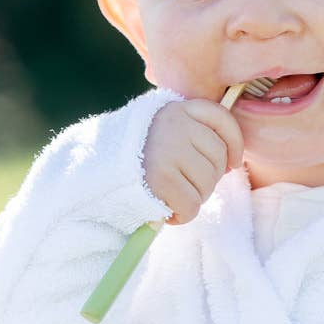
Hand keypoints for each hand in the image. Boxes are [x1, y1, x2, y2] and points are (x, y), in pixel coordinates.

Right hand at [143, 98, 245, 225]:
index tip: (230, 164)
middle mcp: (175, 124)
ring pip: (207, 184)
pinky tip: (165, 209)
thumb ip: (192, 136)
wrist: (90, 174)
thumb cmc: (133, 160)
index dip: (234, 146)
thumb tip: (231, 162)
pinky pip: (191, 205)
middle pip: (217, 158)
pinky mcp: (162, 177)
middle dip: (206, 179)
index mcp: (176, 109)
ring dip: (192, 198)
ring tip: (169, 195)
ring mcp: (169, 149)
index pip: (222, 119)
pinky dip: (181, 215)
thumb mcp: (161, 134)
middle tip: (181, 185)